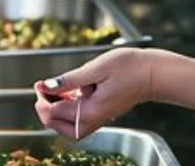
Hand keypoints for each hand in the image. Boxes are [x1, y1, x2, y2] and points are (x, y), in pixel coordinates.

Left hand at [35, 48, 154, 138]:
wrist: (155, 73)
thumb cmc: (131, 67)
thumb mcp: (96, 68)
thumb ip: (70, 79)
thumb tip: (47, 86)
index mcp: (92, 110)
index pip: (55, 113)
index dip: (42, 99)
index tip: (39, 84)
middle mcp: (95, 119)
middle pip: (60, 127)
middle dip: (47, 111)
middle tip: (42, 91)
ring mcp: (101, 117)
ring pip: (70, 127)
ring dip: (58, 112)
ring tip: (55, 91)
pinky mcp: (104, 112)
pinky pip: (81, 119)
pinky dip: (71, 109)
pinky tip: (71, 92)